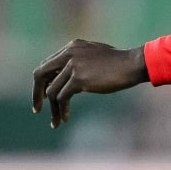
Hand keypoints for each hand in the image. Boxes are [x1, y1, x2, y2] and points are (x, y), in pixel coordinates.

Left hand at [32, 40, 146, 127]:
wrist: (133, 64)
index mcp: (72, 47)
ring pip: (52, 91)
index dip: (43, 82)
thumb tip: (67, 81)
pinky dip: (61, 110)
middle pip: (40, 74)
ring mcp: (73, 65)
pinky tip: (65, 118)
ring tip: (55, 122)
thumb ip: (79, 64)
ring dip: (52, 109)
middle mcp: (69, 53)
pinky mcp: (78, 78)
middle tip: (37, 109)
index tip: (44, 97)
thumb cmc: (120, 63)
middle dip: (37, 94)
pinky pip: (62, 97)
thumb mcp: (95, 58)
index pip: (47, 65)